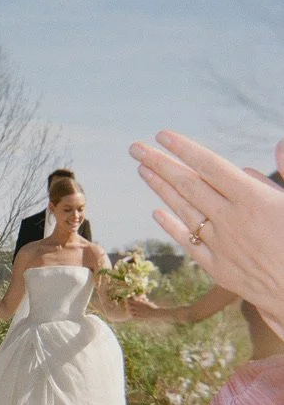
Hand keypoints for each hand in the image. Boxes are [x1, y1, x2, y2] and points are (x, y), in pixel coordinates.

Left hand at [130, 132, 283, 338]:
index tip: (162, 135)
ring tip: (142, 170)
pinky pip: (190, 243)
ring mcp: (222, 245)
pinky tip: (157, 213)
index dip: (185, 149)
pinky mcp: (219, 269)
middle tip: (135, 147)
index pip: (211, 166)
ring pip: (185, 211)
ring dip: (161, 189)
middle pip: (189, 186)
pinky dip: (172, 227)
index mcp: (254, 199)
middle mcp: (231, 220)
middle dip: (160, 164)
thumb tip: (278, 144)